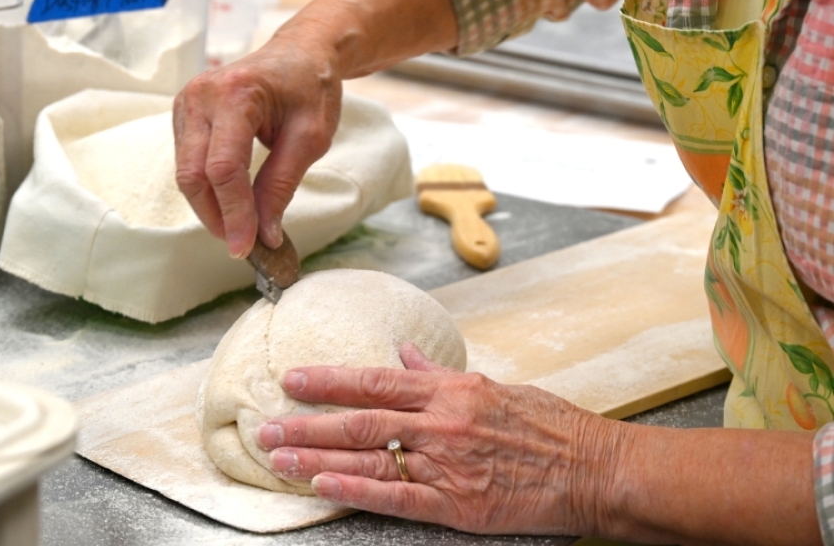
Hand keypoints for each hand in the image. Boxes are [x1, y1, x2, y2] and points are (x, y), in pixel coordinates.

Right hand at [173, 36, 341, 257]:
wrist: (300, 52)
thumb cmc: (310, 88)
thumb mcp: (311, 138)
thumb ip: (282, 185)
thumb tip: (265, 234)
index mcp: (236, 93)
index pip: (224, 168)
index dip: (233, 213)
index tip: (247, 247)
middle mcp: (201, 95)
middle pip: (193, 174)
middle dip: (216, 217)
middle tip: (242, 246)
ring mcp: (186, 102)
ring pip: (185, 172)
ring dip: (209, 207)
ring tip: (240, 228)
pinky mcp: (184, 113)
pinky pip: (187, 161)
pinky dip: (206, 189)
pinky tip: (229, 203)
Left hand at [255, 343, 622, 535]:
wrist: (592, 466)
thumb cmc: (546, 423)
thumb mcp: (491, 386)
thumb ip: (440, 374)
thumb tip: (405, 355)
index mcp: (450, 390)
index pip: (375, 379)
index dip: (328, 380)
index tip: (292, 380)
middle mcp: (442, 422)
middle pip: (360, 419)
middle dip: (307, 423)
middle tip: (266, 427)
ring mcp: (448, 462)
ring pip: (370, 456)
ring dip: (318, 456)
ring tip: (278, 458)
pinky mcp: (458, 503)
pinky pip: (399, 496)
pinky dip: (359, 490)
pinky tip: (325, 486)